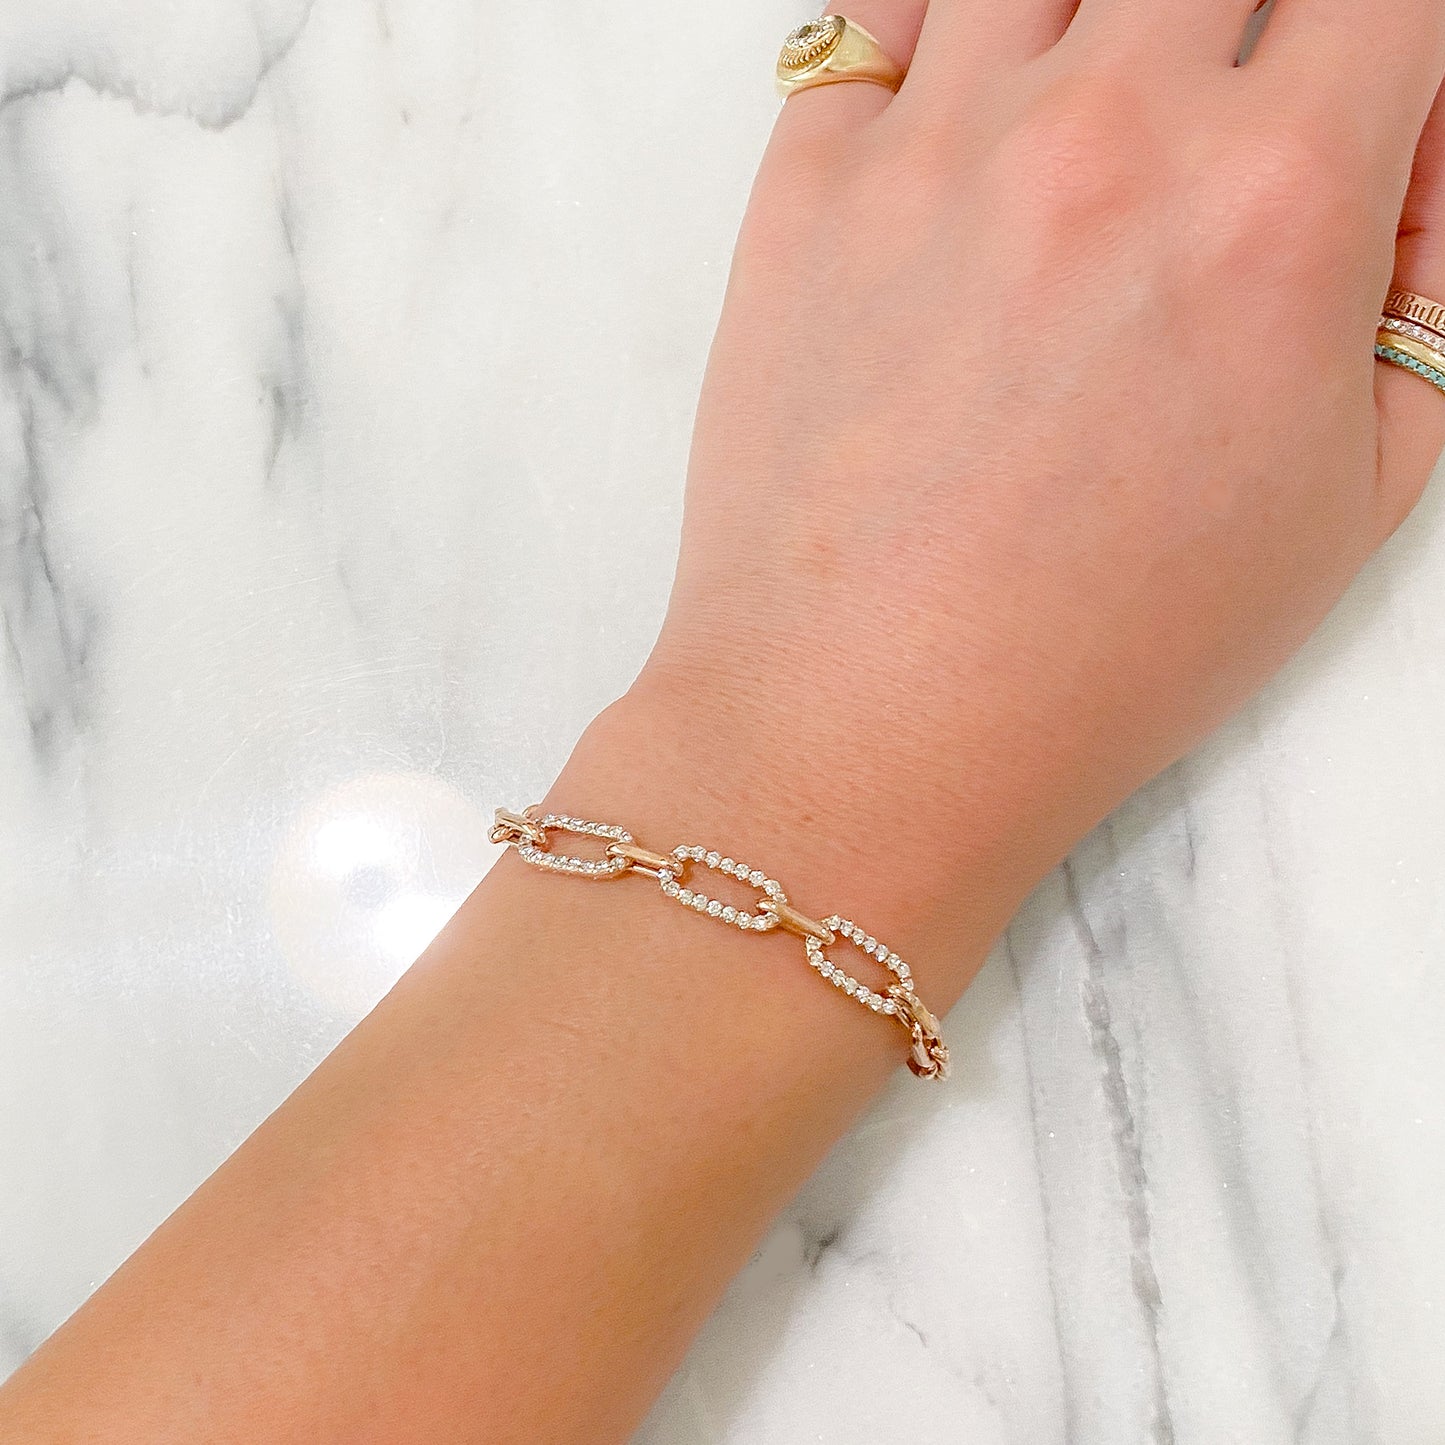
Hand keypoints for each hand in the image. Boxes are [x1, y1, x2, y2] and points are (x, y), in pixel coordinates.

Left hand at [624, 0, 1444, 938]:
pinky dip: (933, 29)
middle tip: (1206, 119)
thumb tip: (1400, 149)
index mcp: (1275, 202)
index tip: (1341, 80)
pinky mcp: (807, 191)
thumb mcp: (1350, 500)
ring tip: (1086, 114)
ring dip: (1088, 18)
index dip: (1375, 33)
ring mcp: (937, 149)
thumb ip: (1420, 287)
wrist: (873, 724)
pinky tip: (961, 105)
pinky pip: (870, 16)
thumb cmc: (1106, 651)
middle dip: (1237, 25)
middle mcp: (1107, 134)